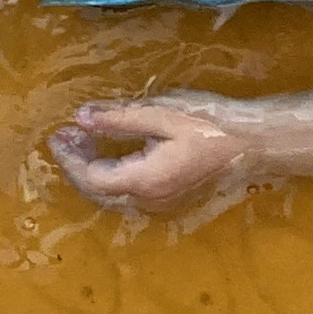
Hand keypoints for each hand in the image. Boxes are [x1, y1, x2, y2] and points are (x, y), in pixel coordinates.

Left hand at [50, 96, 262, 212]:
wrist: (253, 142)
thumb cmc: (210, 122)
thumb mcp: (161, 112)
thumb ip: (118, 118)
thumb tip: (80, 118)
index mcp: (144, 180)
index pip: (91, 177)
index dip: (70, 157)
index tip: (58, 134)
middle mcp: (149, 199)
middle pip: (98, 191)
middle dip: (77, 164)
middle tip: (66, 136)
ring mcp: (161, 201)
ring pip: (113, 194)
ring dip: (93, 169)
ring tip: (84, 139)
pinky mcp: (170, 195)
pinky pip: (129, 191)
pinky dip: (111, 173)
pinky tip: (111, 151)